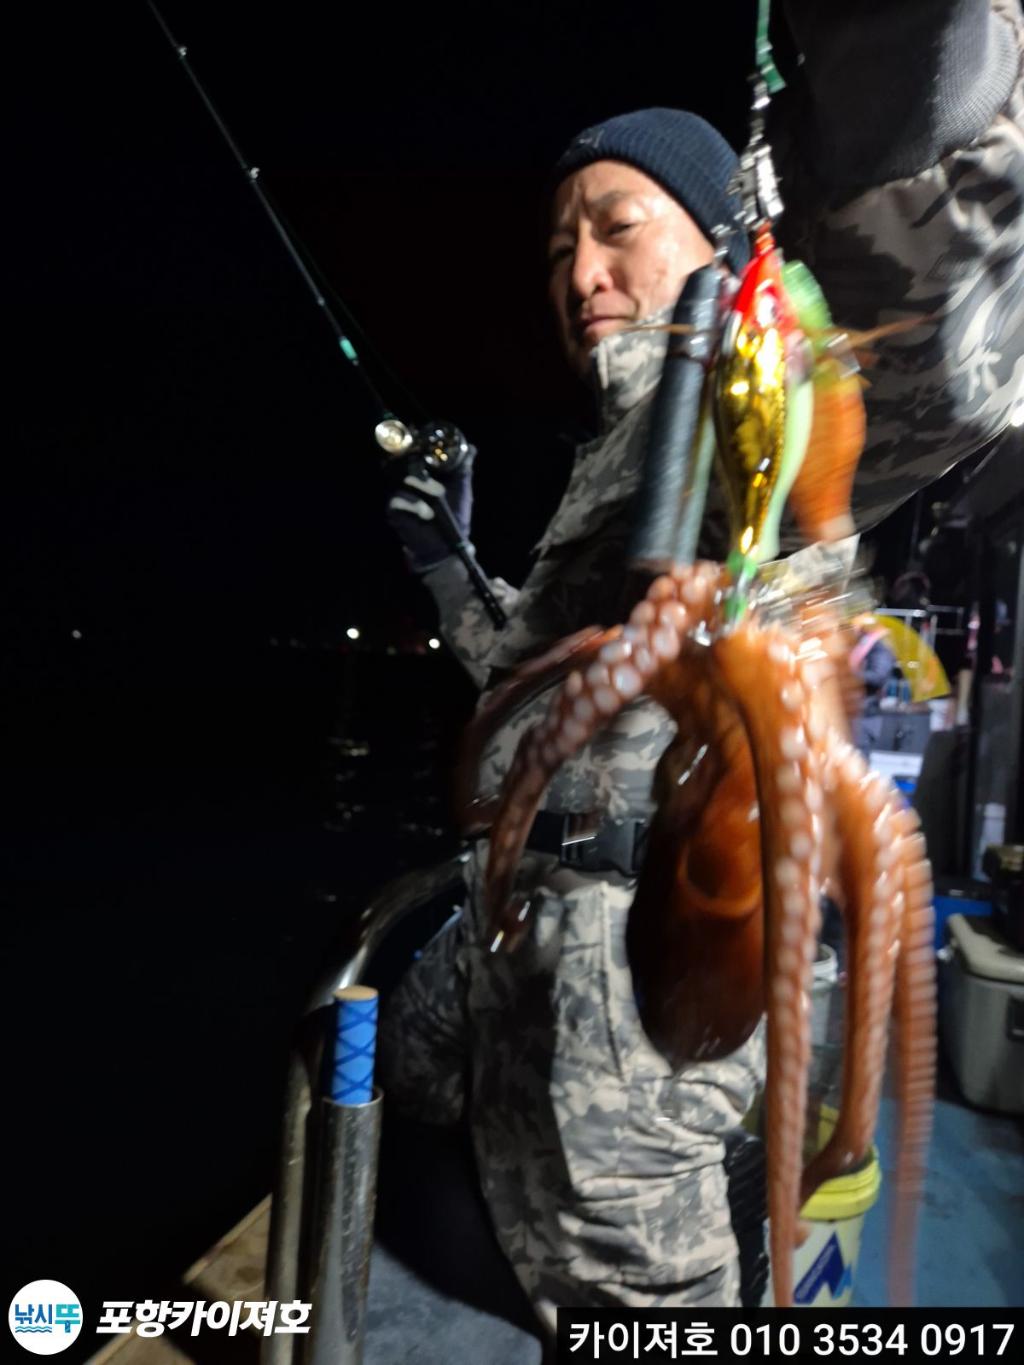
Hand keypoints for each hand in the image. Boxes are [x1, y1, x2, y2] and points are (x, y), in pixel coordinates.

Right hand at [385, 428, 475, 573]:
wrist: (449, 545)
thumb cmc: (455, 516)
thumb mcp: (461, 488)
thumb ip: (464, 467)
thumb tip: (472, 448)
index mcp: (423, 474)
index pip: (412, 453)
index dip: (411, 442)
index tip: (415, 430)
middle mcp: (409, 482)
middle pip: (401, 461)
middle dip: (412, 459)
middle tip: (422, 459)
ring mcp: (400, 495)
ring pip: (403, 479)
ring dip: (422, 485)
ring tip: (439, 495)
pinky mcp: (395, 511)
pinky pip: (398, 500)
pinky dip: (414, 505)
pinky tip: (427, 513)